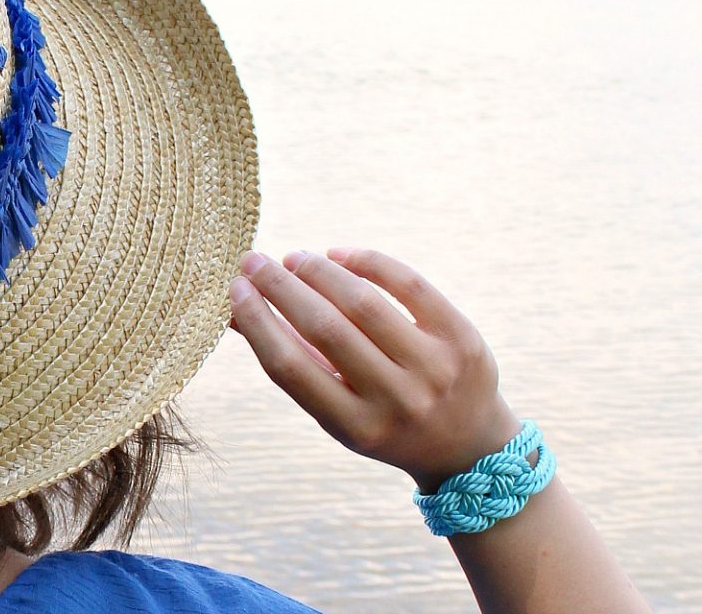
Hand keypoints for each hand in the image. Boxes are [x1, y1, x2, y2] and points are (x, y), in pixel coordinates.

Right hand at [228, 246, 520, 491]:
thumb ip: (290, 360)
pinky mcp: (461, 338)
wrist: (469, 446)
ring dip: (318, 270)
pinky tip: (339, 254)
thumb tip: (231, 310)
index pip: (292, 368)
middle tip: (253, 260)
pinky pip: (408, 284)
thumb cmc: (382, 419)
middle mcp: (397, 401)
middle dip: (280, 286)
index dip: (258, 322)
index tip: (234, 288)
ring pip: (363, 302)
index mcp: (356, 427)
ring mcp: (434, 369)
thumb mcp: (336, 410)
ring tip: (294, 258)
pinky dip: (366, 261)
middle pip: (325, 328)